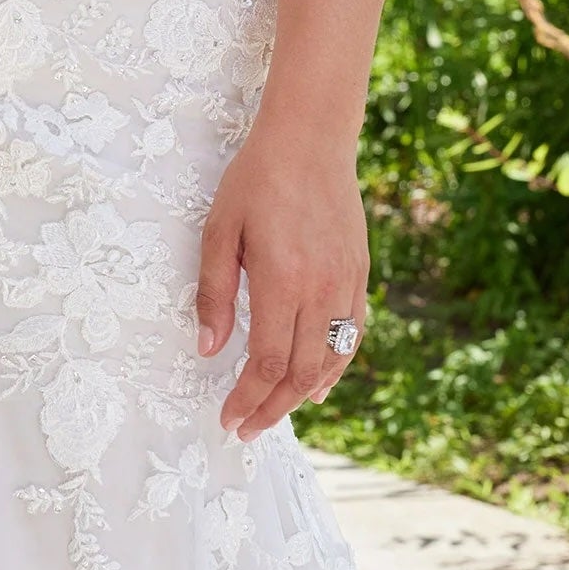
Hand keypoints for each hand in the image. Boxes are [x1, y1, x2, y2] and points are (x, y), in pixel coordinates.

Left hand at [194, 127, 368, 441]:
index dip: (247, 399)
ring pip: (331, 360)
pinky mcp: (359, 276)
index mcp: (282, 281)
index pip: (267, 362)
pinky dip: (335, 367)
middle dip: (271, 409)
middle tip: (246, 429)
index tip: (228, 420)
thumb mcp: (219, 232)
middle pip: (300, 372)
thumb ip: (214, 294)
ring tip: (274, 412)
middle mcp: (321, 290)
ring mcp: (346, 284)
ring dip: (302, 395)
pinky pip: (352, 335)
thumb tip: (209, 350)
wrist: (311, 140)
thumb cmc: (256, 181)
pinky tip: (318, 384)